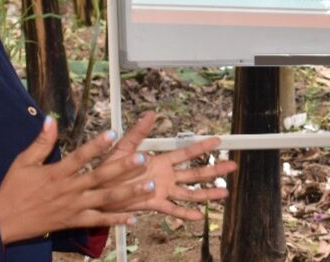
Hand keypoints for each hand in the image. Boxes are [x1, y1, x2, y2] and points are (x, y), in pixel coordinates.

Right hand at [0, 116, 152, 243]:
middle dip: (123, 168)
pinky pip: (98, 221)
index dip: (97, 144)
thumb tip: (50, 118)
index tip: (114, 133)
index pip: (81, 156)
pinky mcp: (74, 221)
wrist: (3, 220)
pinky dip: (116, 220)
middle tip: (143, 159)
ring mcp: (73, 207)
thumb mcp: (24, 161)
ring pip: (106, 199)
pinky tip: (134, 217)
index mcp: (57, 172)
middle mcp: (69, 189)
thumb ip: (41, 141)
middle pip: (100, 177)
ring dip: (129, 193)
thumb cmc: (13, 188)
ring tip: (149, 186)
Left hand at [102, 112, 236, 219]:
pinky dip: (185, 214)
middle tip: (232, 165)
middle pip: (195, 173)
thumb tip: (150, 114)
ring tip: (224, 192)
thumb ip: (138, 132)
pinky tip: (199, 216)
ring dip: (207, 192)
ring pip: (189, 192)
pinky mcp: (154, 204)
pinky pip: (172, 209)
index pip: (186, 153)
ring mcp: (162, 191)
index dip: (202, 147)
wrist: (97, 190)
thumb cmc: (108, 168)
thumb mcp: (124, 147)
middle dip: (214, 169)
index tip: (218, 141)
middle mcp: (165, 176)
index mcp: (160, 161)